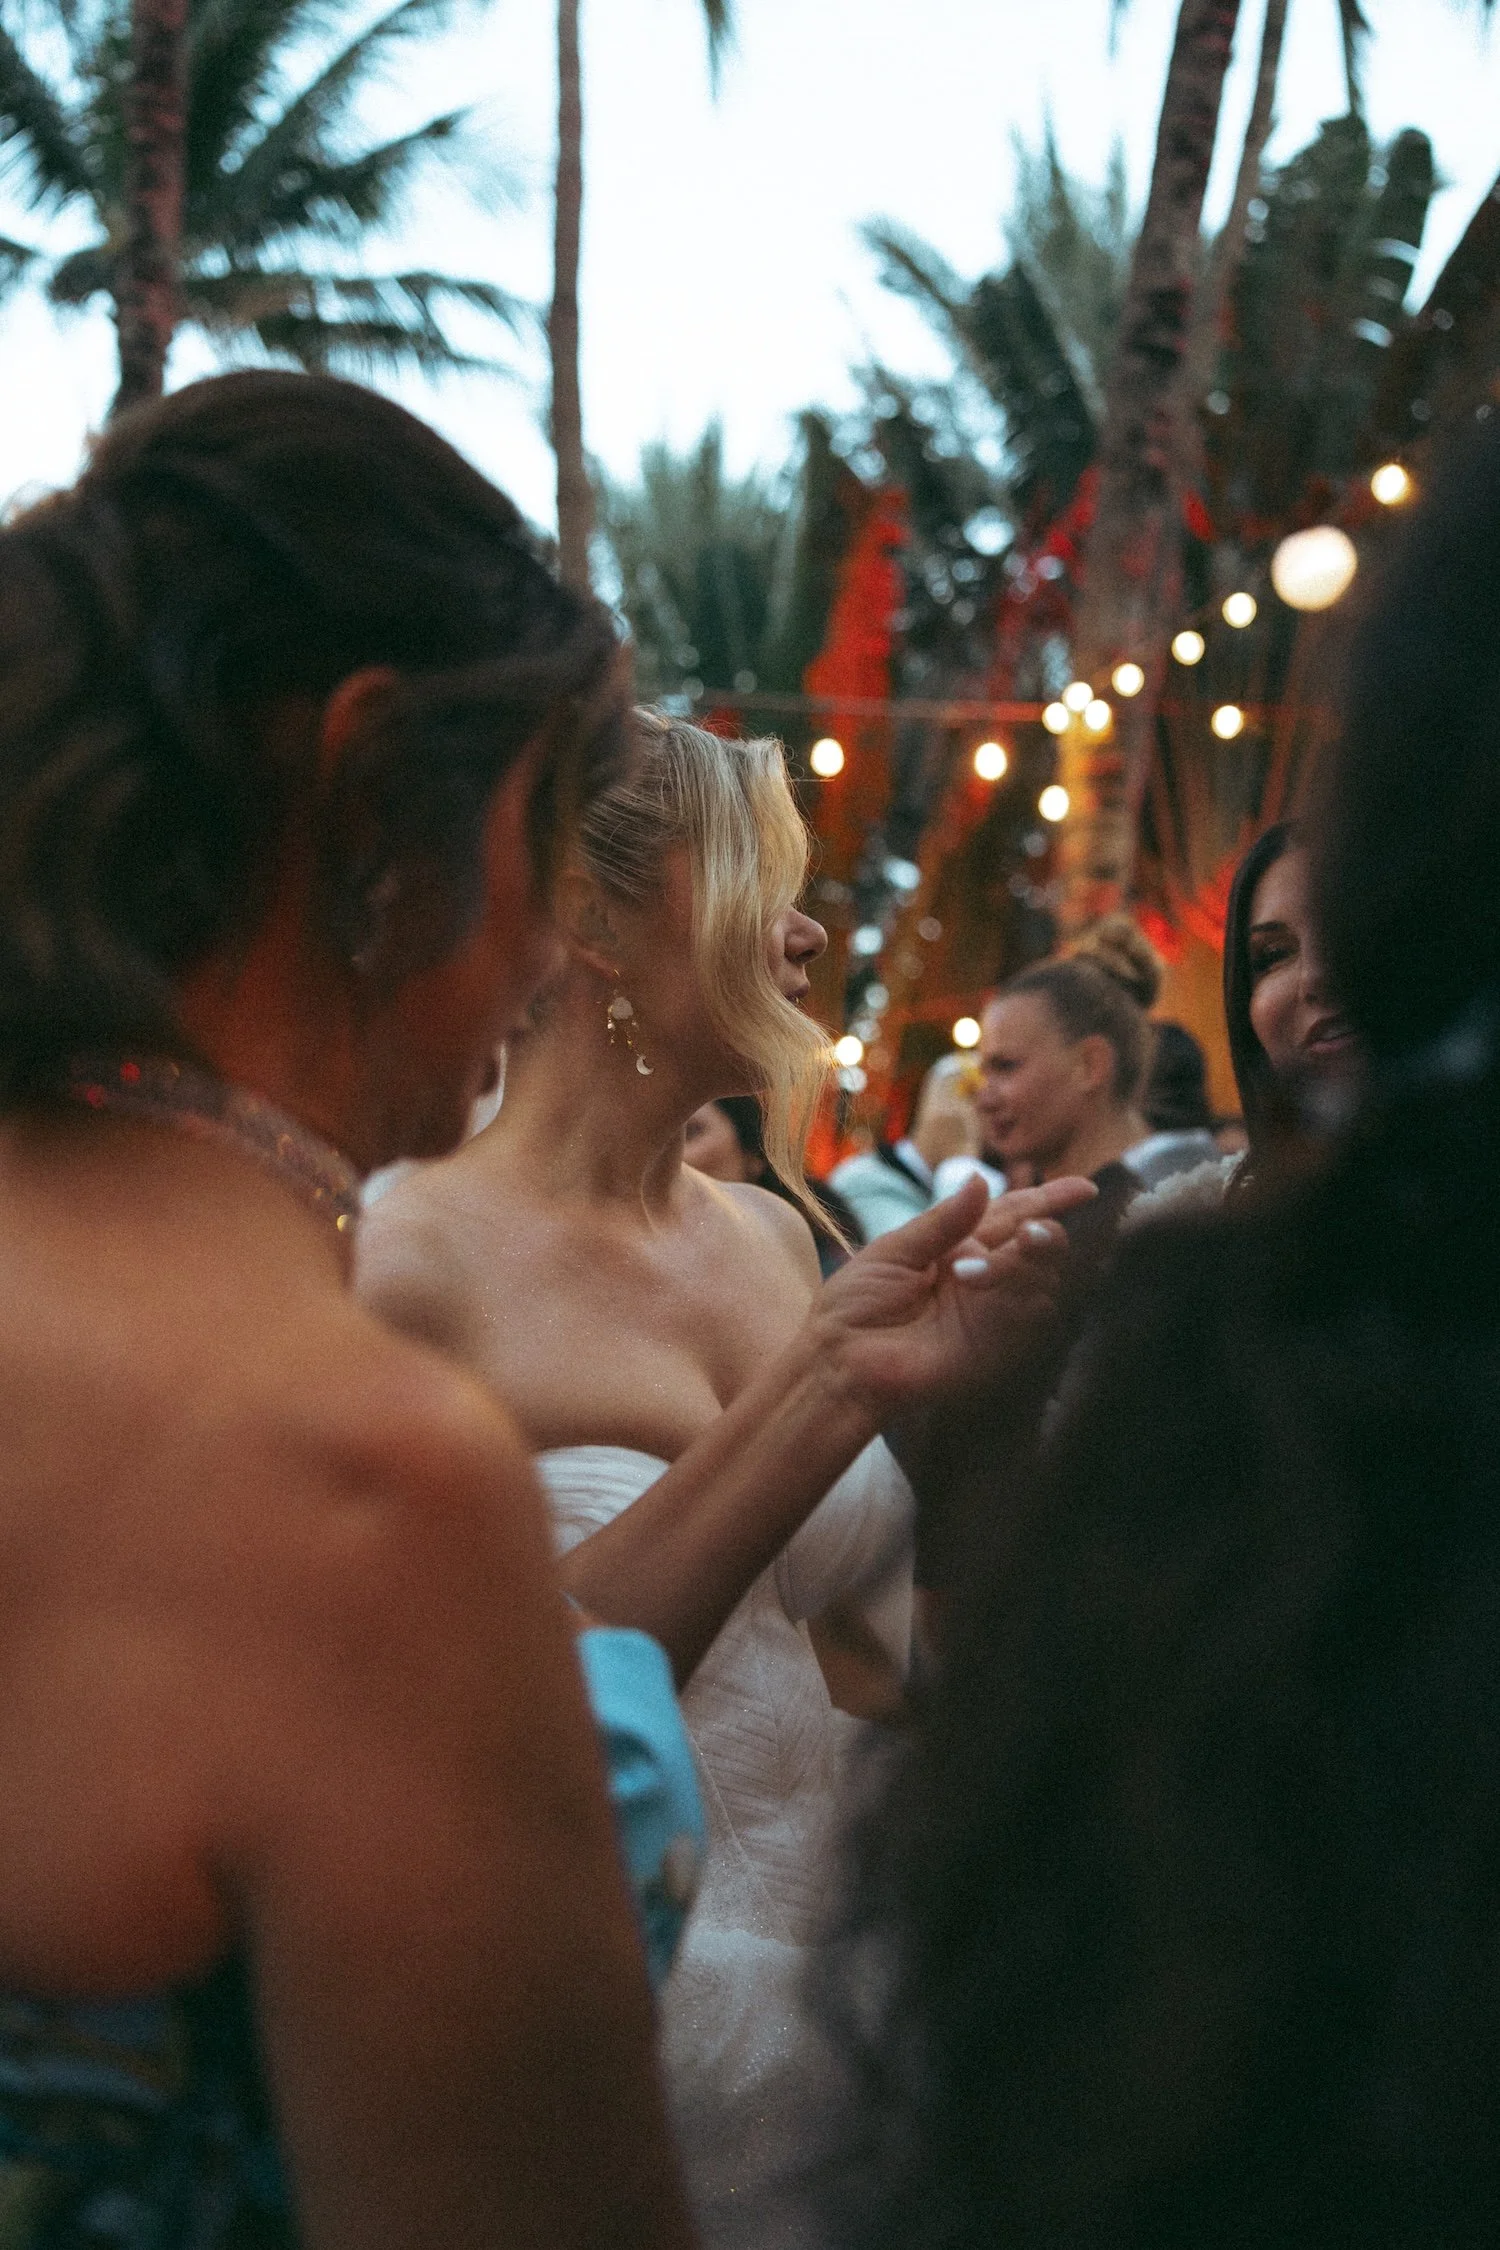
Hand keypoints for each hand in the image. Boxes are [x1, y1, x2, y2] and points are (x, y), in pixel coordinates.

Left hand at [808, 1175, 1095, 1412]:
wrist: (840, 1359)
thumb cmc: (855, 1305)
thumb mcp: (894, 1250)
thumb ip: (943, 1221)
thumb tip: (981, 1180)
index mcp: (959, 1245)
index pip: (1014, 1214)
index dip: (1049, 1199)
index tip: (1085, 1188)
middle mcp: (983, 1275)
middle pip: (1038, 1244)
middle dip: (1044, 1231)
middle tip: (1029, 1233)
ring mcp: (992, 1312)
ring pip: (1040, 1278)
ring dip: (1017, 1265)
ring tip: (966, 1273)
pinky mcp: (995, 1346)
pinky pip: (1028, 1317)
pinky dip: (1013, 1295)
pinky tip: (972, 1288)